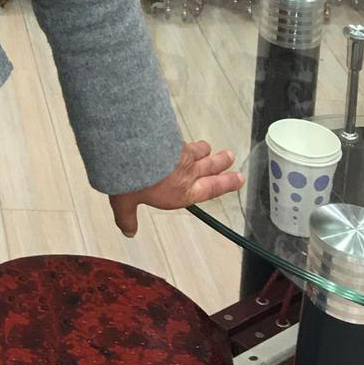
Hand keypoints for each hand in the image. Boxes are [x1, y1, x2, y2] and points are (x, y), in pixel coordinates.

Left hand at [108, 138, 243, 237]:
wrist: (131, 149)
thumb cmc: (133, 178)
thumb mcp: (125, 202)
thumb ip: (128, 216)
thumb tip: (128, 230)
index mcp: (182, 192)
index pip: (211, 189)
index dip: (226, 184)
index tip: (238, 178)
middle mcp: (187, 171)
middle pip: (211, 166)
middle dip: (222, 162)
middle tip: (230, 157)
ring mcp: (180, 151)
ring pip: (198, 149)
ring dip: (204, 149)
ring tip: (208, 147)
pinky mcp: (171, 135)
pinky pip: (180, 136)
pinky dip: (181, 137)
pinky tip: (176, 135)